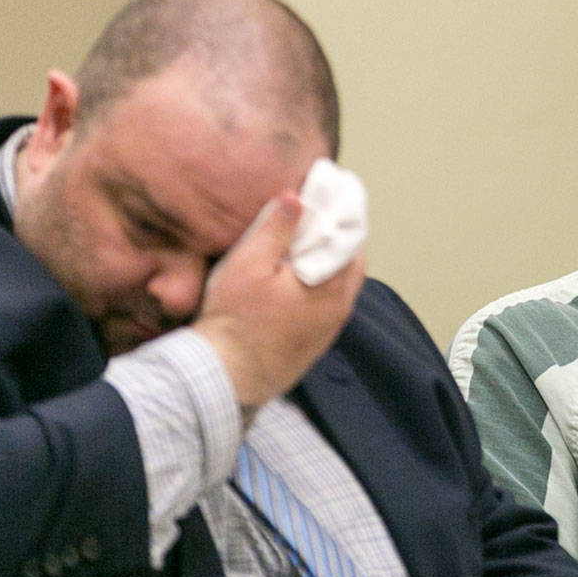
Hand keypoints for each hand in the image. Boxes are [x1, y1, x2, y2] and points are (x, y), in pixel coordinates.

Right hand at [191, 192, 364, 407]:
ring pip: (336, 287)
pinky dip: (316, 286)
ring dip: (324, 264)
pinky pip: (324, 306)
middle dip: (333, 240)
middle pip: (348, 266)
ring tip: (300, 244)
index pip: (352, 243)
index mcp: (334, 289)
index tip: (326, 198)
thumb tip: (297, 198)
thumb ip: (276, 228)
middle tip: (311, 218)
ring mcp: (327, 332)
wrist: (225, 378)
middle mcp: (339, 312)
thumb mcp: (250, 264)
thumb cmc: (236, 320)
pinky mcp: (312, 346)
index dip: (339, 218)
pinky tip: (292, 279)